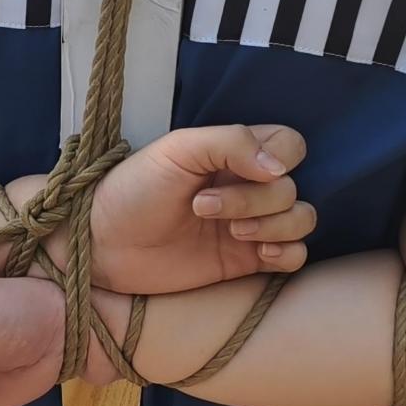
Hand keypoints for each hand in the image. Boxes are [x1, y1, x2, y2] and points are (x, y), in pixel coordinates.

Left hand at [72, 124, 314, 294]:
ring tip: (231, 233)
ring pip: (301, 220)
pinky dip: (288, 253)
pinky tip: (257, 252)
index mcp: (234, 154)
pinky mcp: (245, 262)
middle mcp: (247, 187)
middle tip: (202, 208)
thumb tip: (280, 167)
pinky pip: (295, 257)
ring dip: (274, 226)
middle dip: (255, 200)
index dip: (283, 157)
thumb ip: (230, 144)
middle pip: (294, 188)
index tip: (253, 170)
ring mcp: (250, 225)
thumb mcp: (176, 150)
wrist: (103, 244)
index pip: (291, 145)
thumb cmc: (132, 189)